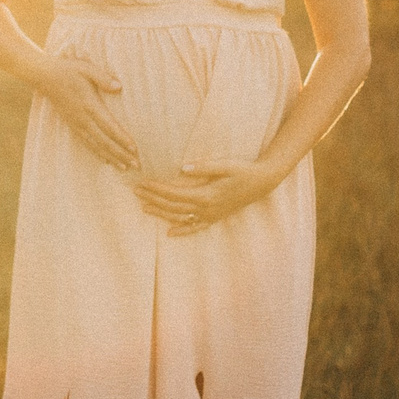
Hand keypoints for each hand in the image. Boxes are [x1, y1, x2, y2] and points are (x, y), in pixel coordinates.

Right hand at [34, 54, 139, 173]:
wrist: (45, 77)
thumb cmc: (69, 70)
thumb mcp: (86, 68)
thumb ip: (103, 78)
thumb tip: (119, 87)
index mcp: (90, 105)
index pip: (109, 126)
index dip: (122, 138)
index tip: (135, 149)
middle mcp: (83, 118)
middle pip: (105, 141)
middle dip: (121, 154)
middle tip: (136, 165)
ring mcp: (77, 123)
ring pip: (96, 145)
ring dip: (111, 157)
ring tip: (124, 167)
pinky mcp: (72, 125)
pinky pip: (86, 143)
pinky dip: (97, 153)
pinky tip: (106, 160)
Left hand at [133, 157, 283, 234]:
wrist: (262, 182)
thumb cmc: (243, 170)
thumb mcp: (225, 165)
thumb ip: (204, 167)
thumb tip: (183, 168)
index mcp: (206, 195)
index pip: (174, 194)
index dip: (157, 189)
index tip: (143, 183)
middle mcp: (206, 209)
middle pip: (173, 206)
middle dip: (153, 199)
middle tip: (136, 192)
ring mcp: (211, 215)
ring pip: (180, 217)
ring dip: (161, 213)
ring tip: (144, 207)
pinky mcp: (215, 217)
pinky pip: (196, 227)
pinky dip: (182, 230)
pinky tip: (169, 233)